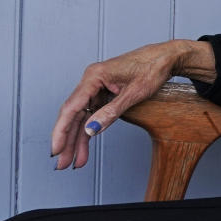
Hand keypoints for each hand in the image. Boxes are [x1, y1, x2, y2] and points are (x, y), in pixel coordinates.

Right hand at [50, 40, 212, 169]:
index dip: (61, 131)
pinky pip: (92, 114)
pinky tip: (85, 147)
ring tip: (74, 162)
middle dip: (67, 141)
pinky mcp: (104, 93)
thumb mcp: (134, 93)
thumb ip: (111, 112)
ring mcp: (96, 87)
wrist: (165, 57)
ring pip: (81, 117)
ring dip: (77, 140)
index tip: (56, 149)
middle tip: (61, 163)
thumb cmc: (152, 68)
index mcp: (94, 76)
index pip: (71, 107)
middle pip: (73, 114)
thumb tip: (91, 130)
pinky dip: (90, 130)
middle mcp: (91, 81)